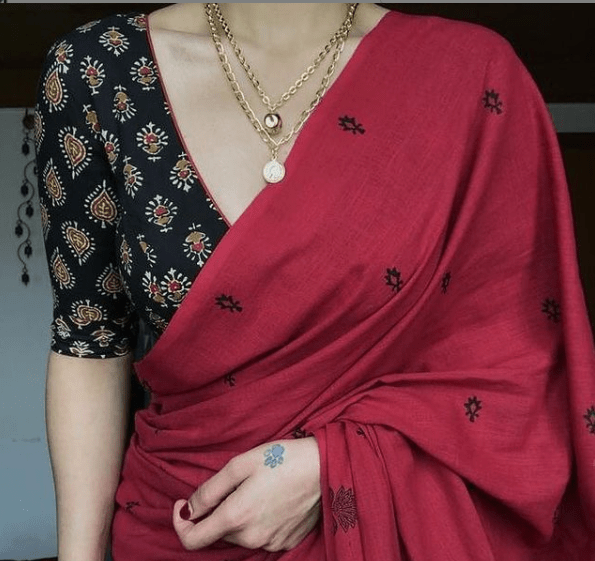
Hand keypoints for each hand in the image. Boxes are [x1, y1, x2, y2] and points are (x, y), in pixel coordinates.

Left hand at [172, 437, 320, 551]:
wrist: (324, 466)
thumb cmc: (282, 458)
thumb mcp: (240, 464)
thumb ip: (209, 490)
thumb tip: (189, 509)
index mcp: (236, 517)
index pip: (192, 539)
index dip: (181, 523)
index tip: (183, 504)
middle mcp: (251, 537)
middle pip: (218, 533)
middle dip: (217, 511)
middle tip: (234, 484)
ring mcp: (270, 543)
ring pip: (239, 534)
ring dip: (238, 516)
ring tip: (256, 488)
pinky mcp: (286, 542)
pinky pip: (260, 536)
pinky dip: (257, 521)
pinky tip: (270, 499)